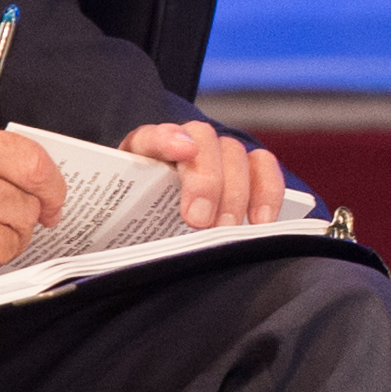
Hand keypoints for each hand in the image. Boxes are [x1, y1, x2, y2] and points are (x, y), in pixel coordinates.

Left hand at [120, 119, 288, 230]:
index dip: (168, 138)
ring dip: (236, 192)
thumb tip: (130, 256)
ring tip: (228, 229)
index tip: (182, 150)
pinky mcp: (245, 170)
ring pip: (234, 153)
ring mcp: (216, 154)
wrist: (150, 234)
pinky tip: (262, 222)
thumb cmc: (135, 231)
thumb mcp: (122, 230)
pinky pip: (264, 167)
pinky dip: (268, 192)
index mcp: (142, 154)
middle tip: (201, 222)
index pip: (153, 135)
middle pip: (202, 140)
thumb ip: (122, 234)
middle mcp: (182, 144)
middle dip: (207, 181)